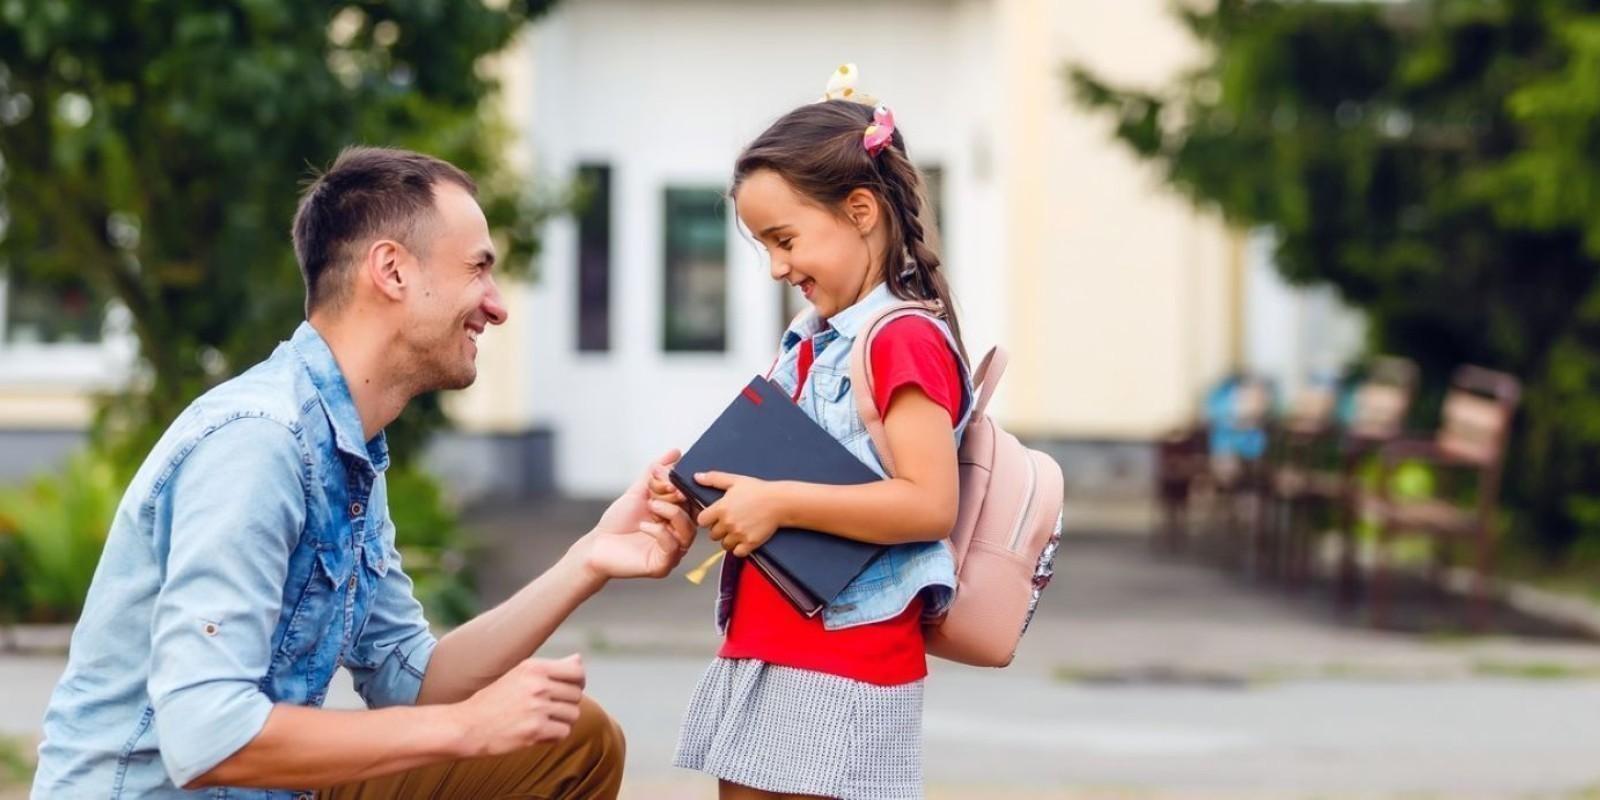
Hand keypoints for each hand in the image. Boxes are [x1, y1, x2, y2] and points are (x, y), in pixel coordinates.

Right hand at [451, 654, 586, 756]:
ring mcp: (537, 708)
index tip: (568, 690)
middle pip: (577, 695)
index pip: (577, 672)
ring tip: (543, 721)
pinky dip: (555, 735)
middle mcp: (538, 685)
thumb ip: (552, 668)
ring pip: (573, 715)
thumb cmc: (494, 700)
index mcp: (534, 667)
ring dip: (562, 721)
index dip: (578, 682)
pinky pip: (564, 733)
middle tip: (548, 710)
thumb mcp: (520, 674)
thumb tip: (579, 659)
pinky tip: (540, 733)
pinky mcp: (535, 730)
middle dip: (567, 704)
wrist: (468, 726)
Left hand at [573, 450, 696, 579]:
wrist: (597, 546)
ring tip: (653, 506)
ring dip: (672, 514)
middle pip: (695, 516)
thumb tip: (675, 452)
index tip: (674, 477)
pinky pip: (672, 548)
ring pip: (688, 532)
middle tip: (665, 489)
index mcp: (676, 519)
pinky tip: (644, 525)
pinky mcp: (663, 565)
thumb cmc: (617, 523)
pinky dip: (660, 533)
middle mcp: (678, 535)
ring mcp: (673, 552)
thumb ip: (656, 472)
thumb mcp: (639, 492)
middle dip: (681, 500)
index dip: (687, 489)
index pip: (693, 502)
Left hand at [695, 472, 788, 557]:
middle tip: (730, 522)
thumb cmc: (759, 490)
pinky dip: (739, 548)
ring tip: (738, 530)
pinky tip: (744, 539)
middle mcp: (728, 523)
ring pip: (724, 545)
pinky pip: (737, 552)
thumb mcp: (735, 480)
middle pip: (713, 535)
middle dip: (719, 529)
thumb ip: (714, 479)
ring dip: (729, 540)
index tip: (714, 517)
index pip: (702, 521)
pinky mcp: (750, 543)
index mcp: (721, 508)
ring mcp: (739, 534)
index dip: (707, 519)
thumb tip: (697, 477)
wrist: (780, 501)